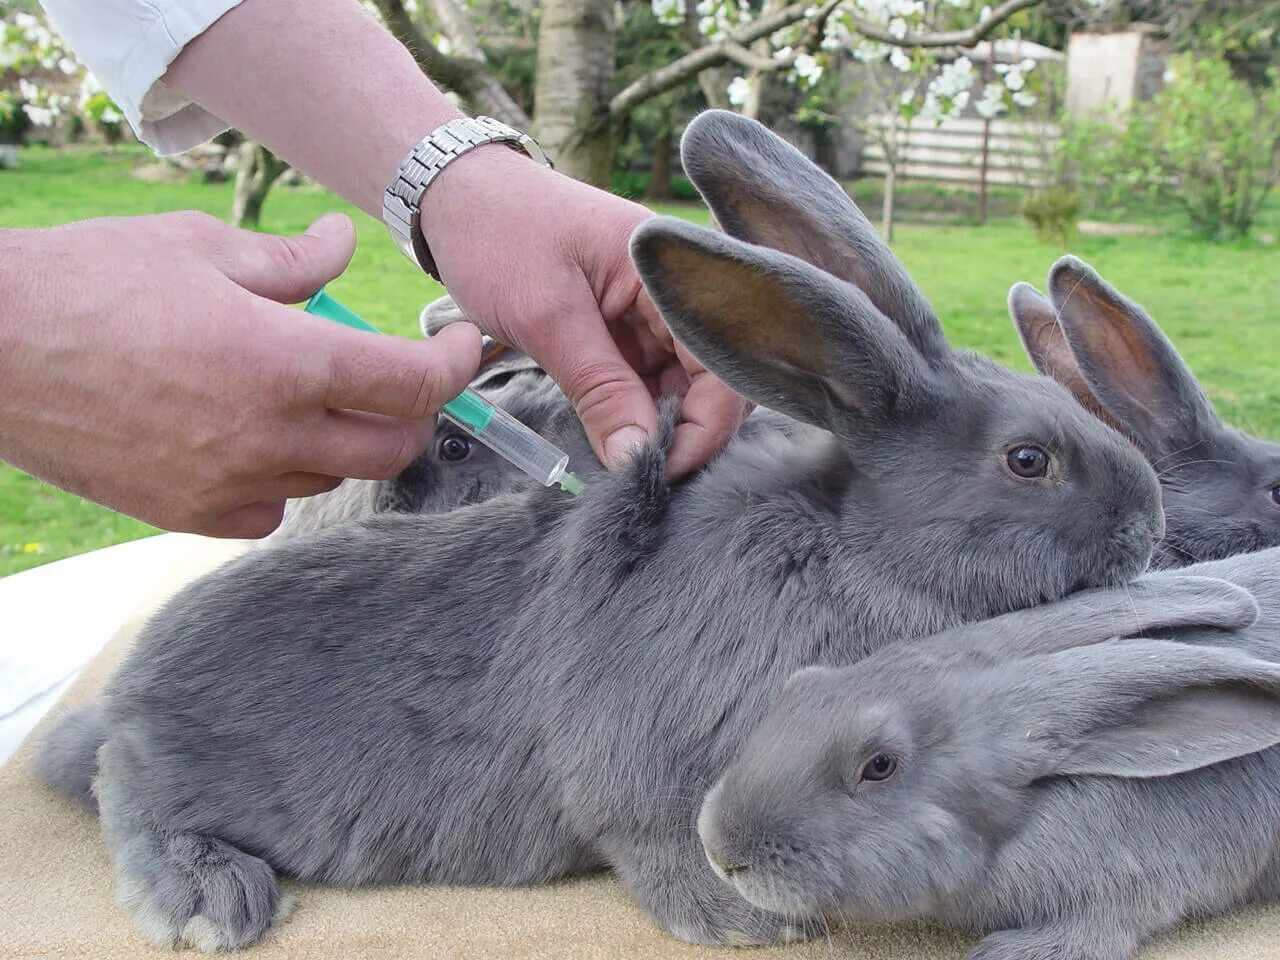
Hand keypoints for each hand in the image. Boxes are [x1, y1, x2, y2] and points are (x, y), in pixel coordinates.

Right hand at [0, 212, 479, 537]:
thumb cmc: (89, 280)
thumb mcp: (201, 247)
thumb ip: (293, 261)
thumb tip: (343, 243)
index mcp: (284, 362)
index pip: (413, 383)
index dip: (456, 363)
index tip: (464, 346)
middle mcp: (268, 435)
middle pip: (391, 449)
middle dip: (414, 413)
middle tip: (402, 379)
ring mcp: (227, 483)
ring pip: (332, 480)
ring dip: (345, 442)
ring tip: (312, 396)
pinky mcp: (186, 513)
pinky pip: (271, 511)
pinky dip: (285, 479)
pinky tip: (258, 440)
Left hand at [419, 148, 750, 477]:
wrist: (454, 196)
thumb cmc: (498, 235)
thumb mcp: (547, 318)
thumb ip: (600, 389)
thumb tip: (638, 457)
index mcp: (675, 268)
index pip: (725, 360)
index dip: (706, 424)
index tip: (663, 470)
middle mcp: (680, 287)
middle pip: (718, 377)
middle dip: (690, 431)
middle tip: (644, 474)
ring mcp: (657, 309)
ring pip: (687, 385)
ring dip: (664, 426)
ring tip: (628, 463)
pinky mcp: (632, 326)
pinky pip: (654, 379)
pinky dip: (640, 412)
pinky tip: (618, 438)